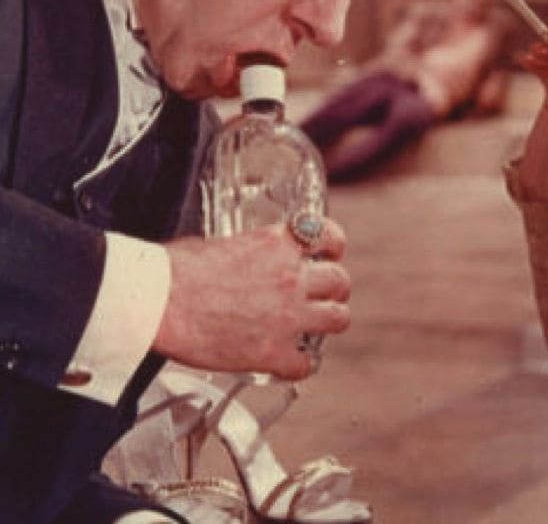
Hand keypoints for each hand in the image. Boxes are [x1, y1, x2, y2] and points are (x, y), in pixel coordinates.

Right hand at [153, 218, 350, 379]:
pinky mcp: (272, 352)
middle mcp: (291, 277)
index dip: (333, 247)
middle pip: (340, 281)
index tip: (329, 255)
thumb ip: (246, 253)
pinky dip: (299, 365)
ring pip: (338, 319)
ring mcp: (287, 316)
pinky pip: (306, 364)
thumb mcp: (218, 244)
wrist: (153, 302)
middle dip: (333, 289)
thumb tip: (244, 260)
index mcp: (277, 245)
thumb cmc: (171, 272)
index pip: (329, 236)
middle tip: (321, 296)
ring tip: (314, 327)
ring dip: (327, 322)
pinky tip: (288, 363)